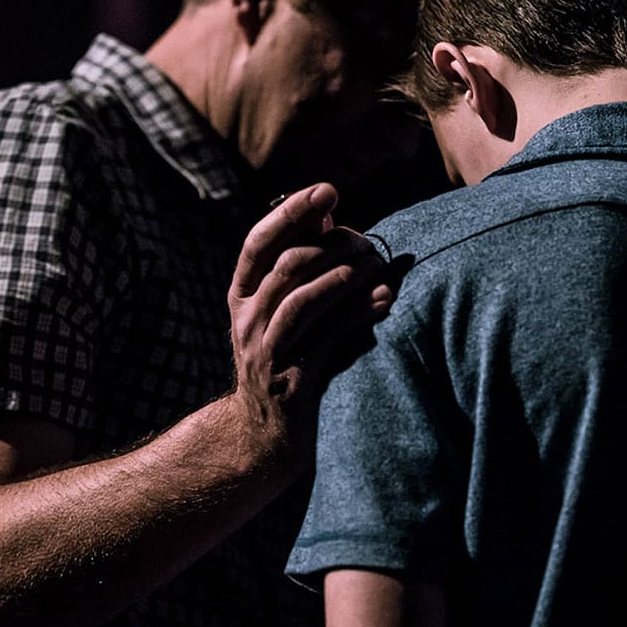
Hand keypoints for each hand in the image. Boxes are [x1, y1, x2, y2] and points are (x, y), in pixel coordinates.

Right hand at [227, 183, 391, 452]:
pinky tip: (384, 300)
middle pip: (287, 266)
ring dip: (345, 275)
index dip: (291, 211)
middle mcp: (246, 319)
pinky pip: (325, 338)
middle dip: (333, 246)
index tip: (328, 190)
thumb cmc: (289, 358)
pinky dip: (357, 314)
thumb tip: (328, 216)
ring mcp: (265, 351)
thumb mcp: (285, 310)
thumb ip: (302, 265)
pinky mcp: (291, 380)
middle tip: (368, 241)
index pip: (259, 241)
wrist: (266, 437)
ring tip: (378, 265)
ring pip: (302, 299)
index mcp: (242, 294)